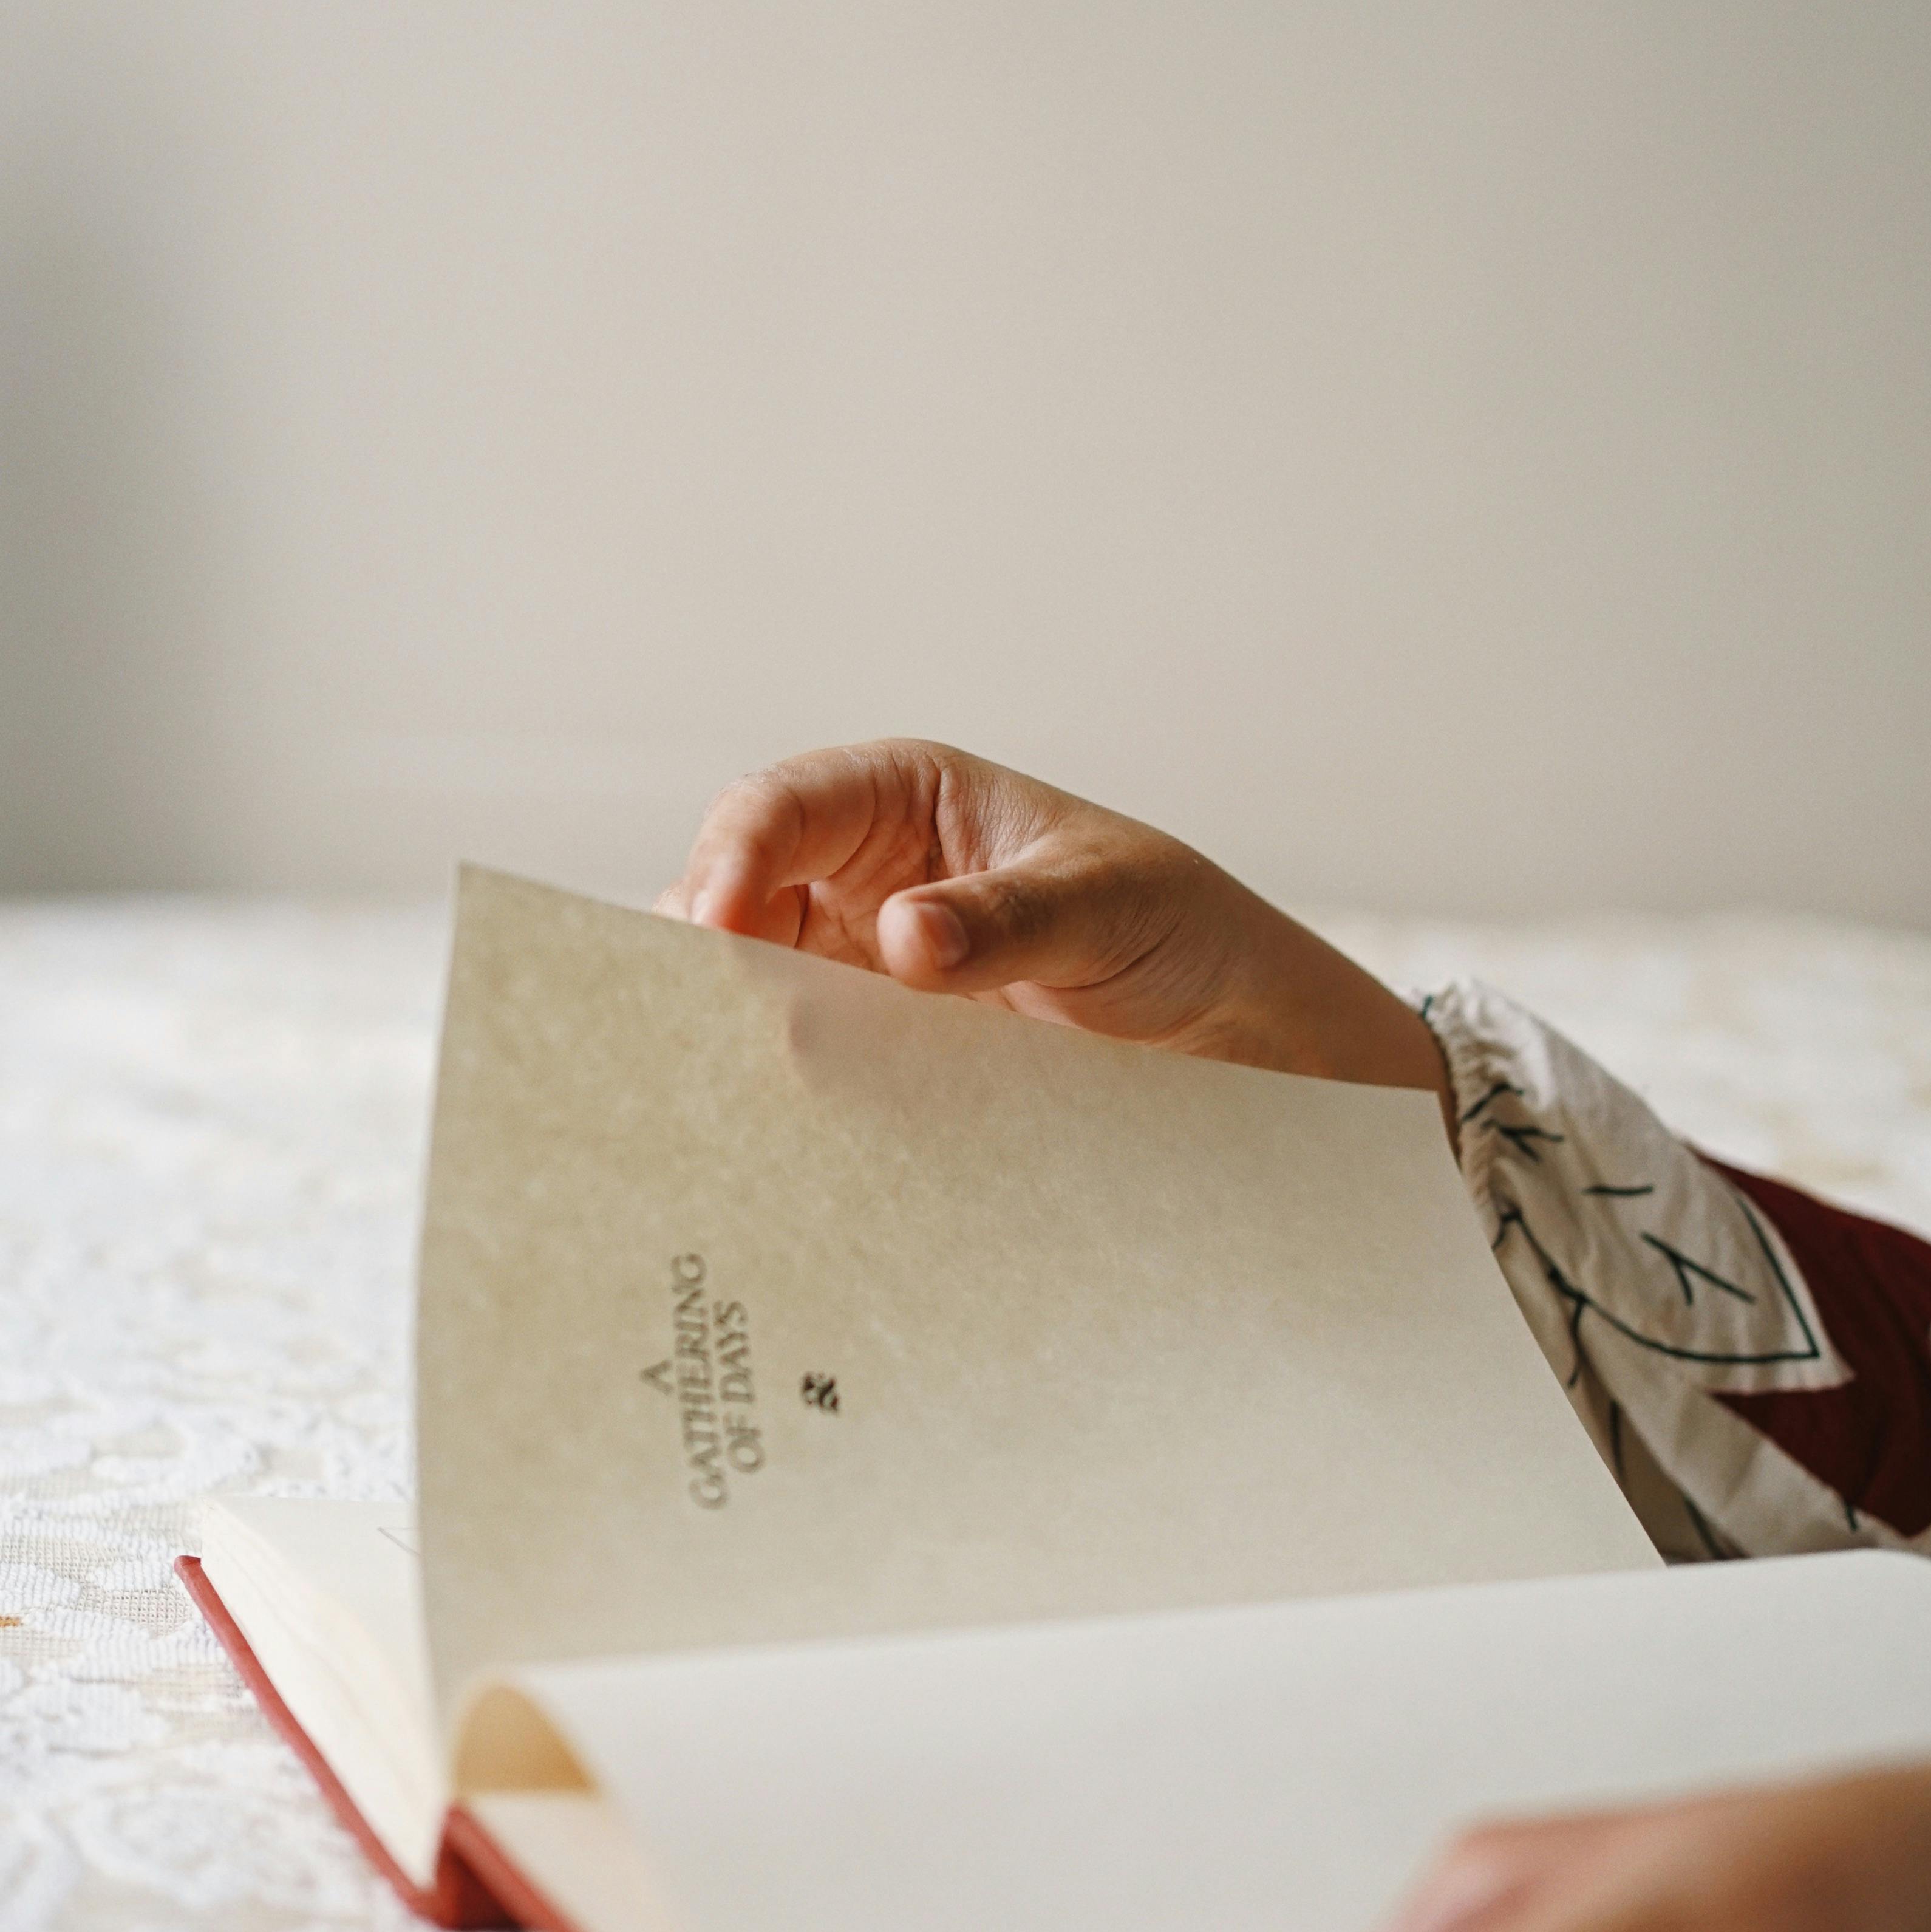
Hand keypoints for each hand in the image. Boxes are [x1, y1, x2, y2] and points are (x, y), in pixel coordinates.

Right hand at [664, 740, 1446, 1098]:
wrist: (1240, 1037)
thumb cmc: (1182, 928)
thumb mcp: (1109, 907)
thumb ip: (1009, 920)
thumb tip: (907, 937)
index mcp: (906, 799)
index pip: (781, 810)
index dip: (734, 862)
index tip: (716, 931)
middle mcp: (865, 877)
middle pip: (736, 901)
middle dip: (705, 957)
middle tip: (690, 1029)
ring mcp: (862, 972)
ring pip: (752, 990)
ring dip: (733, 1034)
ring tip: (721, 1092)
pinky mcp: (878, 1056)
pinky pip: (803, 1067)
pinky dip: (778, 1095)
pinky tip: (775, 1132)